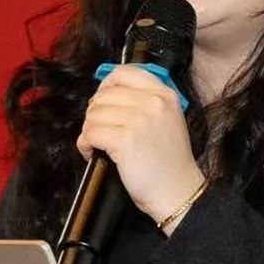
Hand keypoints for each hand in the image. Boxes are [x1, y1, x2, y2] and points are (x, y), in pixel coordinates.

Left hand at [77, 65, 204, 227]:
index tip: (103, 100)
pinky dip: (85, 144)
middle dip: (95, 113)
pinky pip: (90, 133)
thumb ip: (145, 102)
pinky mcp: (125, 140)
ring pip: (94, 114)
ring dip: (89, 130)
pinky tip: (92, 152)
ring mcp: (139, 120)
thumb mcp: (168, 120)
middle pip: (104, 95)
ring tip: (97, 144)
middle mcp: (153, 102)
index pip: (125, 73)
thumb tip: (107, 94)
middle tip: (99, 130)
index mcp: (164, 94)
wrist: (177, 191)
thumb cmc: (169, 162)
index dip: (107, 85)